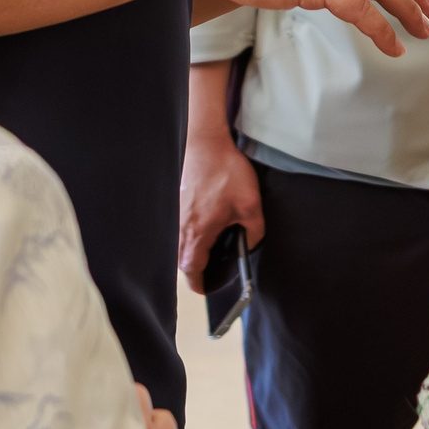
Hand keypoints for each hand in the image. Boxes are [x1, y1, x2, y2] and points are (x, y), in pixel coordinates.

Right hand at [180, 71, 264, 290]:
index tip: (213, 287)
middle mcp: (180, 229)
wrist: (203, 142)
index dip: (203, 285)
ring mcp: (174, 216)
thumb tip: (249, 245)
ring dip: (193, 250)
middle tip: (217, 266)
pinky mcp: (174, 203)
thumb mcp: (251, 205)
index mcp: (197, 235)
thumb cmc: (225, 173)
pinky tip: (205, 221)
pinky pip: (178, 228)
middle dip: (199, 269)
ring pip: (180, 245)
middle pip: (184, 262)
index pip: (192, 273)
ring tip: (213, 244)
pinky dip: (189, 232)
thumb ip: (254, 233)